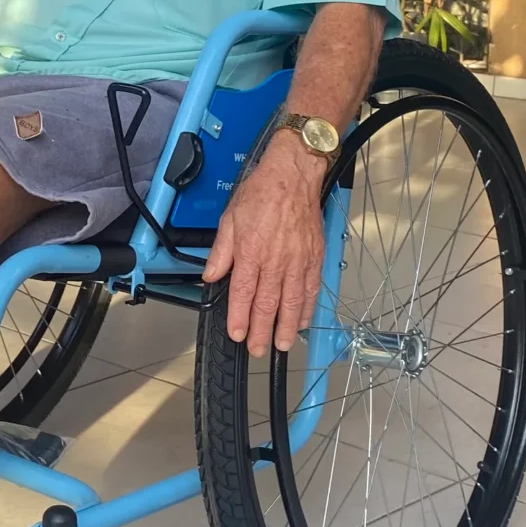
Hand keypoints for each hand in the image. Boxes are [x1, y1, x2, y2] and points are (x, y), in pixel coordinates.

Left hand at [202, 132, 326, 355]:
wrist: (294, 175)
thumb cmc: (261, 193)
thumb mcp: (230, 218)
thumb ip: (221, 252)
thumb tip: (211, 276)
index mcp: (251, 251)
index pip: (242, 293)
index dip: (238, 318)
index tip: (236, 335)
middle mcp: (275, 260)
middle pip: (267, 304)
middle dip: (262, 331)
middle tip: (258, 350)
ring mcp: (297, 261)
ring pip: (291, 302)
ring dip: (286, 327)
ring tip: (281, 345)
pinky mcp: (314, 257)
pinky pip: (311, 289)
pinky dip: (307, 308)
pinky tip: (303, 322)